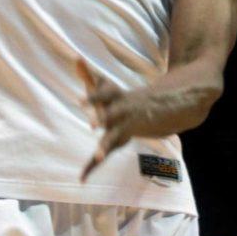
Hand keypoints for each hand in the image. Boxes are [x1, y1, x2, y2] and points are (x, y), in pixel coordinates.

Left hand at [78, 60, 144, 181]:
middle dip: (102, 120)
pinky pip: (106, 153)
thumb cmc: (123, 98)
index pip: (104, 94)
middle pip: (110, 115)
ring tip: (98, 157)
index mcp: (115, 97)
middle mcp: (120, 112)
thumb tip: (75, 57)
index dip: (93, 97)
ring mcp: (123, 127)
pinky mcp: (121, 140)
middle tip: (92, 124)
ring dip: (105, 148)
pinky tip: (81, 178)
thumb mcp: (108, 86)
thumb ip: (88, 74)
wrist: (161, 109)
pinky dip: (92, 166)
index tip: (80, 102)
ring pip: (113, 138)